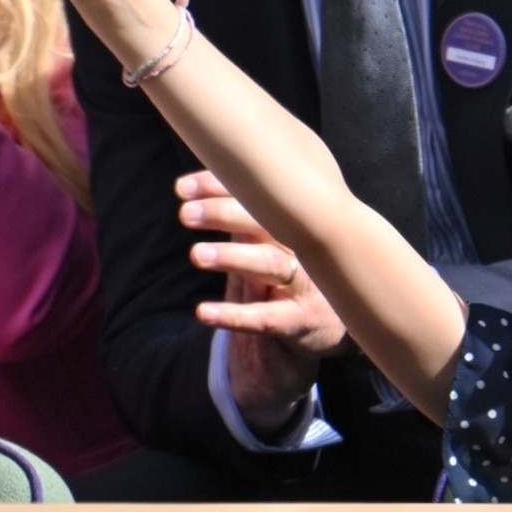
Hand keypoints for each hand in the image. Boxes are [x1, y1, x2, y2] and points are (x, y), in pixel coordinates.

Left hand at [182, 171, 347, 431]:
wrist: (328, 325)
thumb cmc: (290, 273)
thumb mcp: (270, 242)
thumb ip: (241, 217)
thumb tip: (191, 186)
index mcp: (294, 222)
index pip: (258, 197)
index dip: (220, 189)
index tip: (183, 187)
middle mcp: (304, 247)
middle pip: (268, 224)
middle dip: (225, 214)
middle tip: (186, 213)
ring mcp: (306, 284)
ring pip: (272, 265)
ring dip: (233, 258)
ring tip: (197, 255)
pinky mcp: (301, 321)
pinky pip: (266, 318)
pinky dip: (234, 315)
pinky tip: (203, 312)